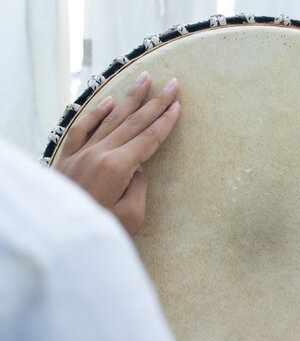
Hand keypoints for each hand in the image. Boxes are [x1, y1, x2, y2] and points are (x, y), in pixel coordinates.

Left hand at [54, 71, 180, 235]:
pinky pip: (83, 128)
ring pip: (111, 119)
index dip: (165, 122)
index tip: (177, 105)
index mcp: (118, 167)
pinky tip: (108, 101)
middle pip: (134, 122)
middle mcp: (100, 153)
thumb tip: (138, 168)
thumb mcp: (131, 216)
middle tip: (171, 84)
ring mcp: (82, 153)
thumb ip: (139, 187)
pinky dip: (96, 113)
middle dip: (156, 102)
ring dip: (130, 98)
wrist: (56, 236)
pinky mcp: (68, 158)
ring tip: (144, 79)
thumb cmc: (99, 231)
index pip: (149, 138)